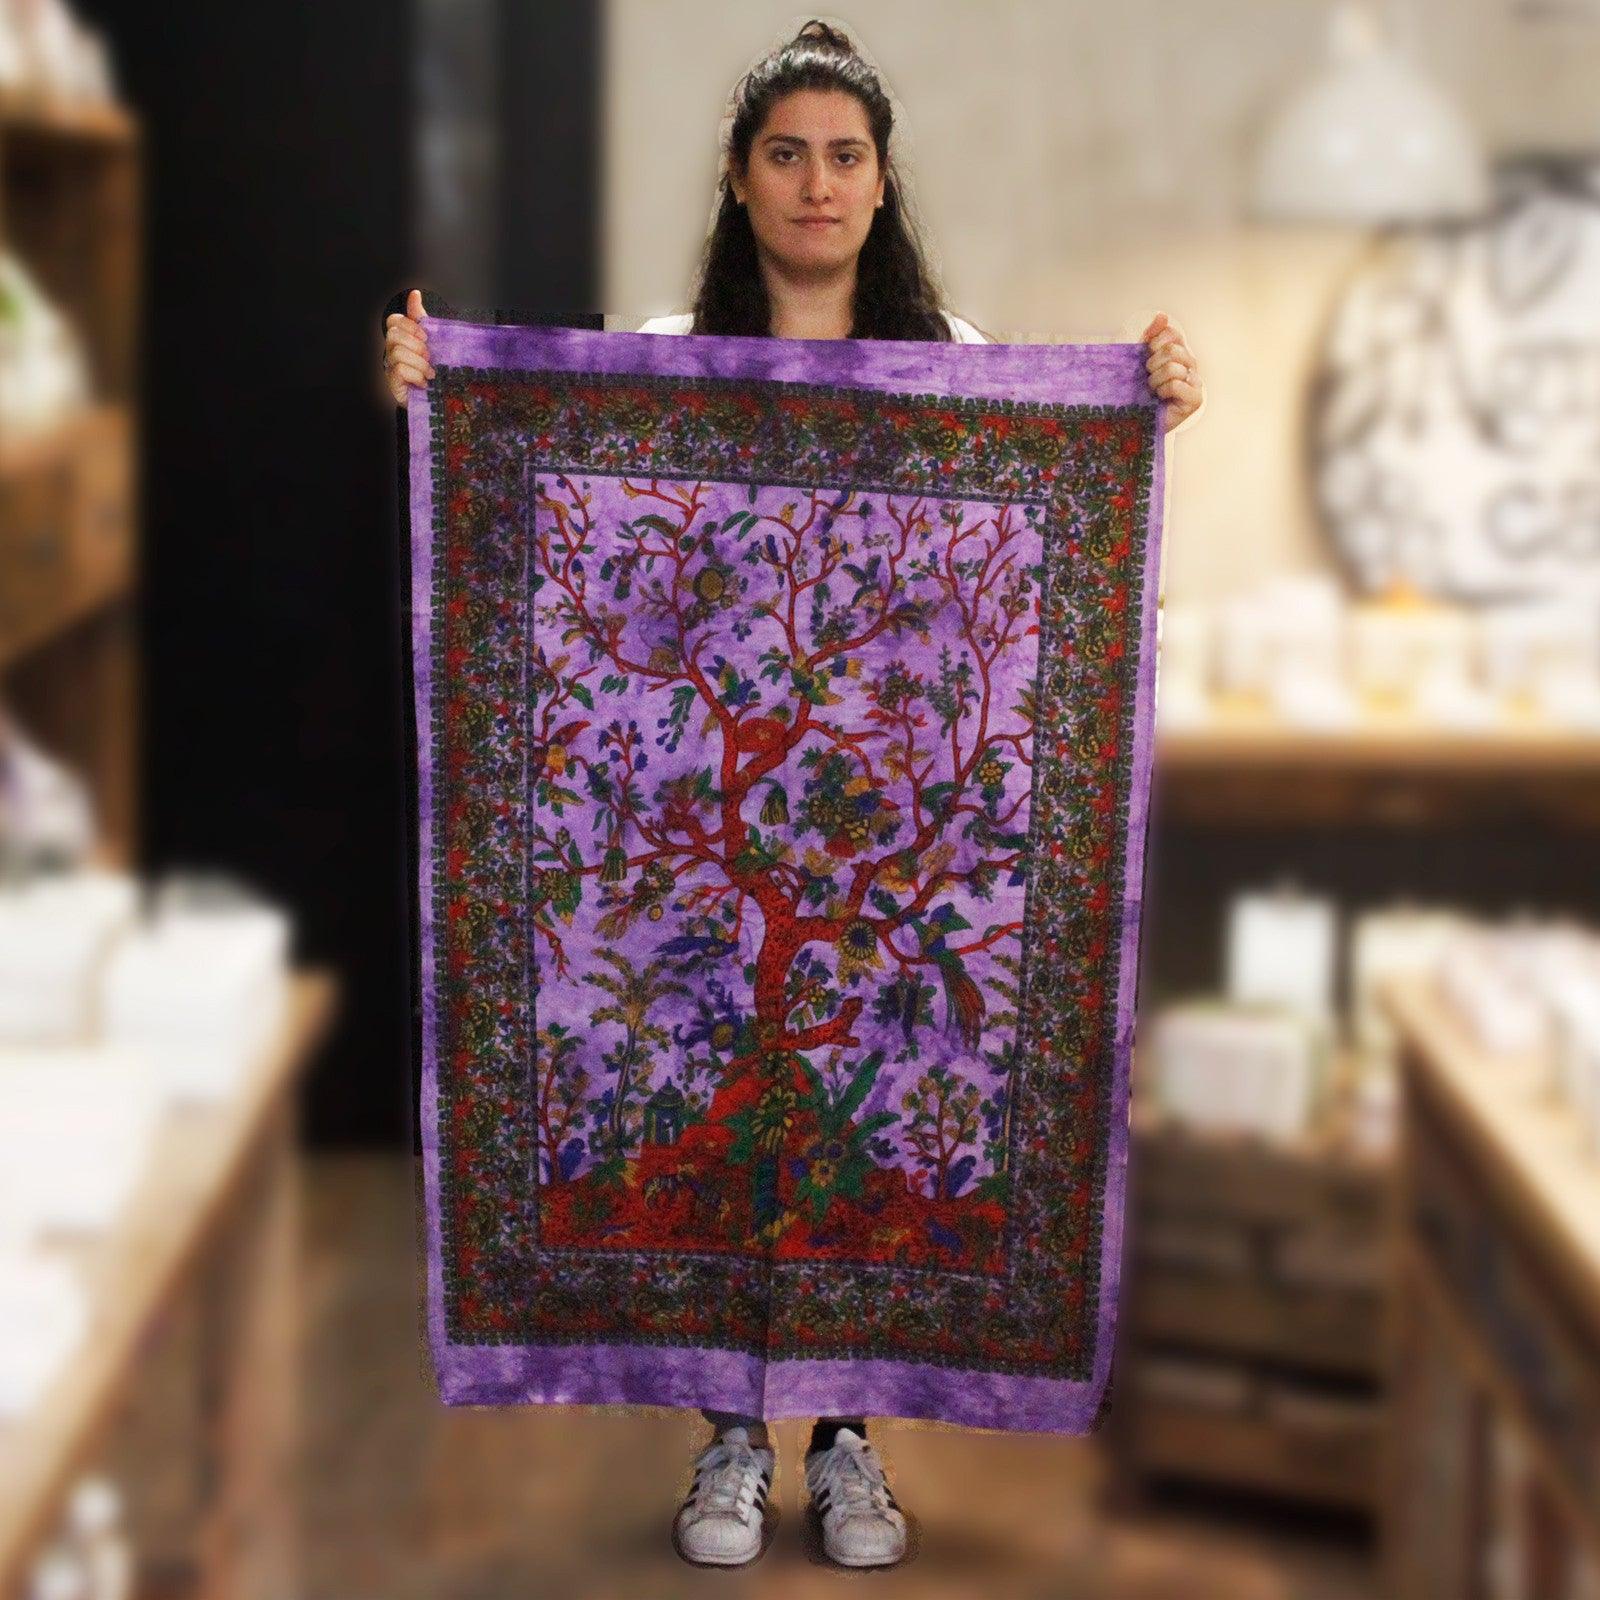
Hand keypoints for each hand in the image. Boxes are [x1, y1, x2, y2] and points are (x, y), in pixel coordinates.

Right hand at [382, 288, 434, 407]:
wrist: (432, 400)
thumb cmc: (429, 370)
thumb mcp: (431, 343)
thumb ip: (421, 319)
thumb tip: (414, 294)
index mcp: (401, 339)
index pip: (394, 320)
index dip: (410, 325)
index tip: (426, 337)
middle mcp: (391, 350)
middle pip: (394, 334)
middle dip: (416, 345)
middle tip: (429, 357)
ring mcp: (389, 366)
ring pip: (397, 352)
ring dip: (419, 363)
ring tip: (429, 373)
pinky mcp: (391, 382)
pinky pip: (399, 369)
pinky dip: (415, 375)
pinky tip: (423, 382)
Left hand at [1142, 312, 1202, 432]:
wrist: (1134, 422)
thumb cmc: (1138, 391)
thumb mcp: (1139, 360)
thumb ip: (1150, 337)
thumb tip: (1162, 315)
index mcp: (1180, 352)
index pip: (1173, 333)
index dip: (1154, 343)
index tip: (1145, 357)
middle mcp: (1190, 365)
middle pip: (1173, 349)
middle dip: (1152, 364)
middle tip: (1148, 378)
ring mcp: (1195, 382)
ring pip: (1173, 367)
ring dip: (1155, 381)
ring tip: (1153, 390)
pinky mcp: (1195, 400)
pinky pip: (1176, 384)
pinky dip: (1162, 392)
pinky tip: (1160, 399)